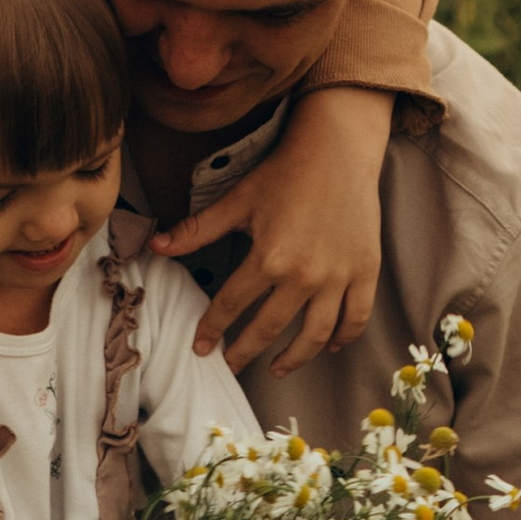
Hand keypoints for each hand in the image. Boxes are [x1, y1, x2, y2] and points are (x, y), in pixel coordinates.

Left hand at [152, 84, 391, 370]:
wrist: (338, 149)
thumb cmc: (285, 172)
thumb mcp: (237, 201)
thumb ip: (197, 230)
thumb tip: (155, 246)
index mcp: (268, 258)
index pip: (231, 306)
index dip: (212, 330)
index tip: (201, 347)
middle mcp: (304, 276)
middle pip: (269, 329)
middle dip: (245, 351)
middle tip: (230, 364)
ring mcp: (338, 277)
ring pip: (315, 335)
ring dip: (294, 359)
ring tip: (277, 369)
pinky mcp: (365, 271)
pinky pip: (356, 317)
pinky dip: (343, 338)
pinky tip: (329, 347)